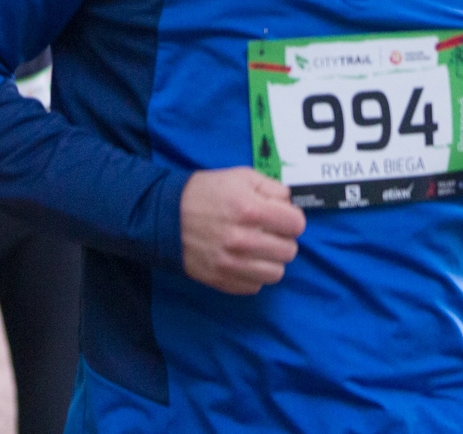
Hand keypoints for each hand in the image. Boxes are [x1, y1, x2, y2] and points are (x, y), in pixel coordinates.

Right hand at [180, 167, 305, 294]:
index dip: (291, 218)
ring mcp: (233, 264)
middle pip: (289, 250)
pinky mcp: (223, 280)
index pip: (296, 224)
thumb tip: (290, 205)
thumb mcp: (241, 176)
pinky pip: (255, 286)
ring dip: (271, 260)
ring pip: (276, 273)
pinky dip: (253, 274)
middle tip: (268, 232)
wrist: (166, 216)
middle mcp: (245, 240)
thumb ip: (272, 188)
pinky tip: (243, 260)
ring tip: (257, 248)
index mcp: (252, 210)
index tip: (281, 217)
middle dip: (282, 239)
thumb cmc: (205, 193)